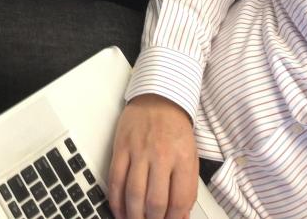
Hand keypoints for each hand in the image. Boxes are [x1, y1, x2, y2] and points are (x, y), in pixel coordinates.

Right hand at [108, 94, 198, 218]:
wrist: (159, 98)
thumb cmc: (175, 128)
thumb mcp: (190, 155)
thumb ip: (186, 186)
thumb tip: (179, 215)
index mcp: (183, 158)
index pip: (179, 201)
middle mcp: (161, 155)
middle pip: (155, 202)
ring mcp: (139, 151)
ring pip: (133, 194)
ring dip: (133, 216)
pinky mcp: (122, 147)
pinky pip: (116, 179)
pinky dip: (116, 200)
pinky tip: (120, 210)